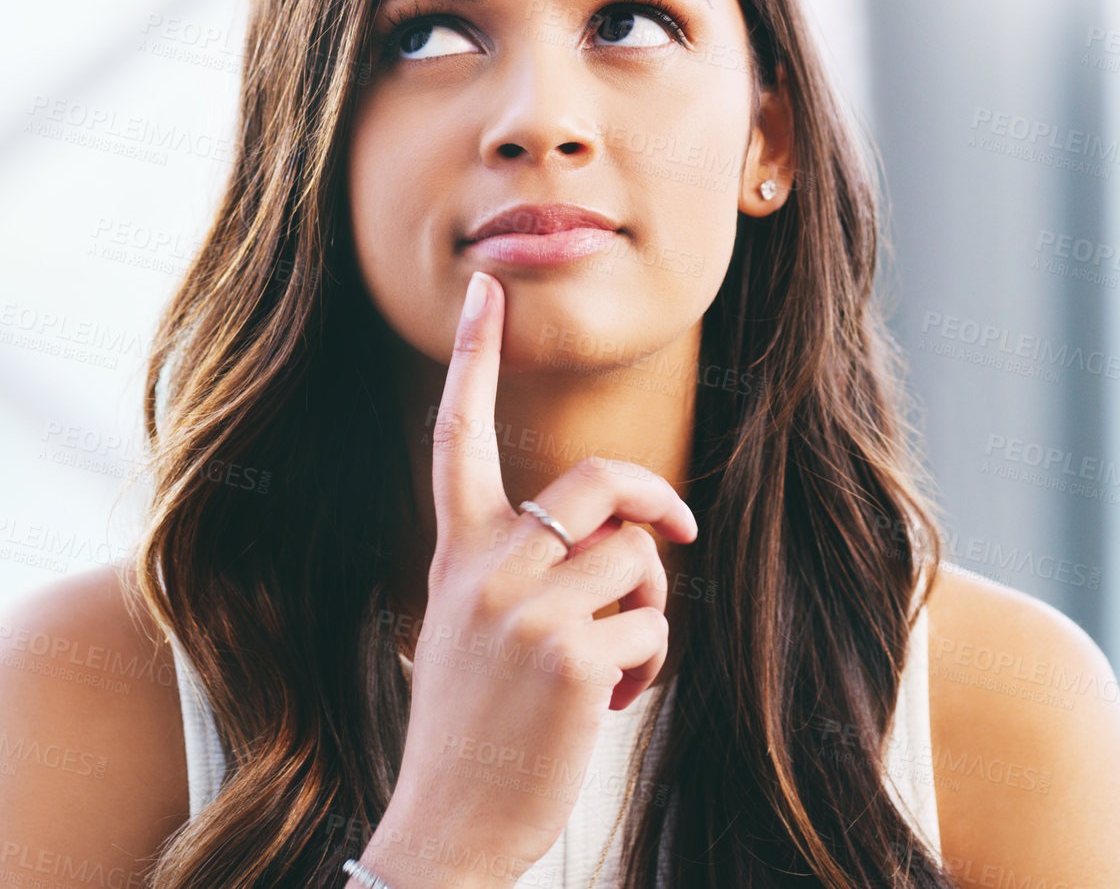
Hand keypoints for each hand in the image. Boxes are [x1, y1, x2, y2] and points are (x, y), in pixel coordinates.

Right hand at [363, 268, 698, 888]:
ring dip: (649, 606)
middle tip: (676, 530)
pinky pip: (654, 624)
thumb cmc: (470, 723)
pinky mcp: (571, 658)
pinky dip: (649, 665)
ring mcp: (526, 610)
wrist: (444, 828)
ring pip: (640, 559)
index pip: (457, 435)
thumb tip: (629, 534)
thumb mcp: (470, 624)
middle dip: (653, 500)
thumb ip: (525, 565)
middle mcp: (486, 568)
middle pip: (598, 481)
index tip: (485, 292)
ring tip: (612, 659)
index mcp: (456, 553)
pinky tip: (609, 702)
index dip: (474, 357)